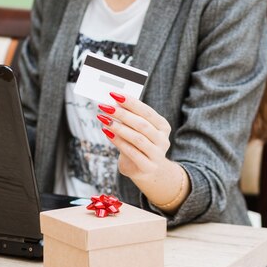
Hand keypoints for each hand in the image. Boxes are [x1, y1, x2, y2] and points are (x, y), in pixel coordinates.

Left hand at [97, 92, 188, 208]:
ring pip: (137, 138)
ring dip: (119, 127)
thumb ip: (130, 118)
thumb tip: (113, 102)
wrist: (148, 171)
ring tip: (104, 119)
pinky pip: (131, 152)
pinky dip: (118, 141)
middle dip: (122, 113)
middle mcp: (162, 139)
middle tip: (105, 106)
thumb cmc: (140, 145)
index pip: (147, 111)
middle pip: (142, 124)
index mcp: (162, 126)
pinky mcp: (147, 167)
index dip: (131, 102)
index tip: (114, 94)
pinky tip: (107, 133)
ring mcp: (157, 154)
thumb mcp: (137, 130)